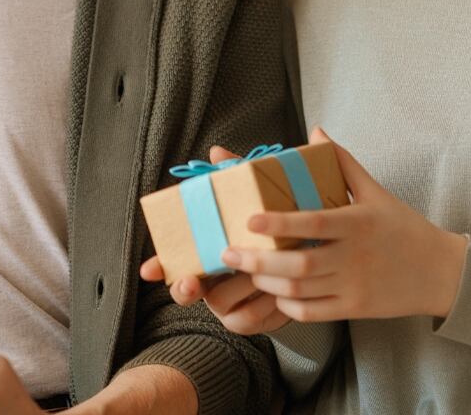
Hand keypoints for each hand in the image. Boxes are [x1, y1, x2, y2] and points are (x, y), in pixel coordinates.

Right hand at [139, 146, 290, 335]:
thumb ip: (237, 177)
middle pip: (187, 291)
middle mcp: (214, 280)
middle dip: (186, 287)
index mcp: (208, 252)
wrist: (321, 253)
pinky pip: (250, 320)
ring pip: (221, 305)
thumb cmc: (280, 223)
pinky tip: (274, 294)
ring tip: (254, 277)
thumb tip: (217, 151)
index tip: (149, 270)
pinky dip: (261, 309)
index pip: (173, 261)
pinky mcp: (256, 317)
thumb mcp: (259, 198)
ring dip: (234, 293)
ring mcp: (233, 302)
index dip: (159, 266)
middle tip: (192, 279)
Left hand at [222, 128, 468, 322]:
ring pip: (301, 290)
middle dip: (258, 261)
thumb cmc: (404, 227)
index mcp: (357, 223)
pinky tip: (276, 293)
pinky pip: (313, 312)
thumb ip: (343, 163)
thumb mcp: (376, 192)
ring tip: (245, 271)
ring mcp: (354, 286)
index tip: (249, 219)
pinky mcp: (355, 308)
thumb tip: (315, 131)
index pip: (313, 223)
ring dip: (267, 283)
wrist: (442, 273)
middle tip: (228, 252)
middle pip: (299, 264)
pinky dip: (289, 305)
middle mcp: (354, 257)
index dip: (279, 223)